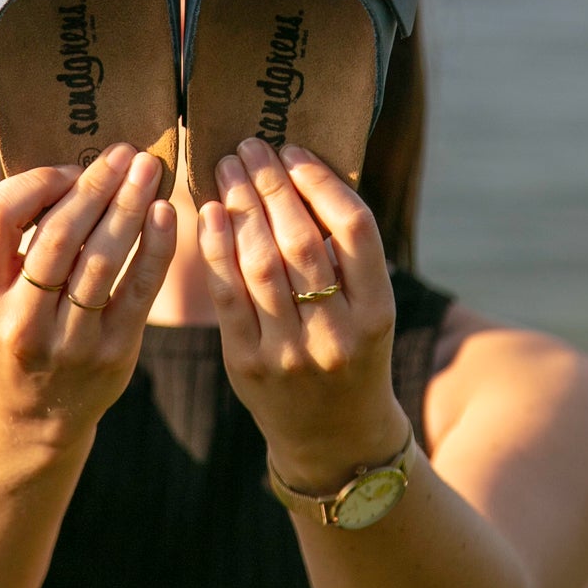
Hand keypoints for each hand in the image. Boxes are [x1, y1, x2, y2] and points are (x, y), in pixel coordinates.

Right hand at [0, 144, 175, 440]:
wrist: (31, 416)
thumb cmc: (16, 328)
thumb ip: (15, 237)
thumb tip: (76, 167)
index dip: (35, 182)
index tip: (67, 169)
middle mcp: (21, 320)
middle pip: (60, 235)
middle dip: (95, 186)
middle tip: (122, 151)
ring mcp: (69, 342)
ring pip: (102, 259)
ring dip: (129, 205)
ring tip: (147, 169)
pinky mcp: (113, 354)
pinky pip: (139, 289)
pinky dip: (155, 246)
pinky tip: (164, 213)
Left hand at [198, 139, 408, 492]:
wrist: (335, 440)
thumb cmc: (352, 353)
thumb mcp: (369, 309)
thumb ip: (345, 254)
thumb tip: (301, 172)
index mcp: (378, 312)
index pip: (355, 230)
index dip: (321, 183)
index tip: (293, 150)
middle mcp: (338, 334)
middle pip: (302, 241)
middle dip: (272, 185)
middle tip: (250, 146)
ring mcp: (290, 353)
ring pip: (260, 264)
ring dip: (241, 206)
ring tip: (228, 168)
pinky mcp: (248, 365)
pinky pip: (227, 295)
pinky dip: (217, 249)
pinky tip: (209, 213)